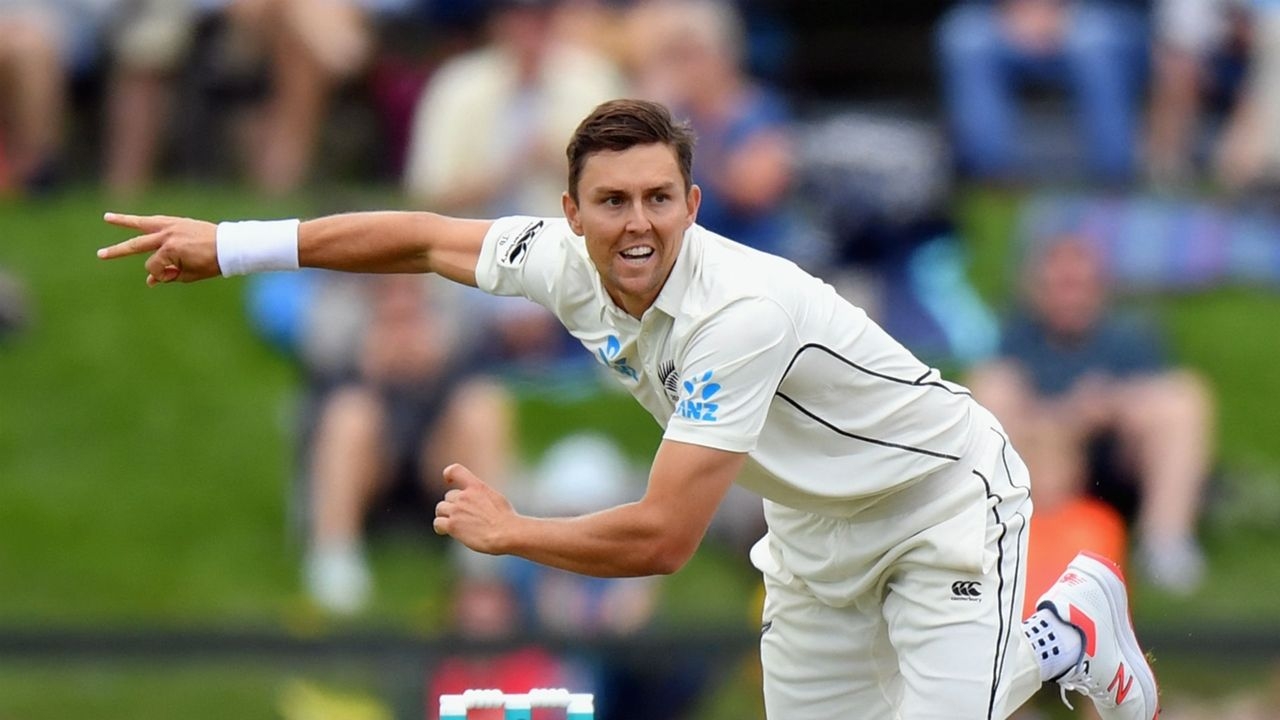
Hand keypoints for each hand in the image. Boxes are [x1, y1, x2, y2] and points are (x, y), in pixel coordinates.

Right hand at [98, 212, 219, 285]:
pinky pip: (156, 220)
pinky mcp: (177, 221)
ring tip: (107, 217)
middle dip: (117, 251)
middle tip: (100, 255)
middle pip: (136, 245)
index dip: (161, 275)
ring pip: (141, 223)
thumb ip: (168, 276)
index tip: (172, 275)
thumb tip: (150, 280)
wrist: (230, 246)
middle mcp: (167, 236)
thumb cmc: (212, 263)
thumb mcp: (189, 275)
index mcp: (170, 250)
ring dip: (123, 220)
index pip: (153, 267)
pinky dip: (145, 221)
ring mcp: (171, 226)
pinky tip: (134, 221)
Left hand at [433, 464, 514, 554]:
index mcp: (477, 486)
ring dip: (445, 515)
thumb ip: (482, 496)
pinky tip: (444, 531)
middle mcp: (464, 496)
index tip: (448, 480)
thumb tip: (477, 502)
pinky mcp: (452, 526)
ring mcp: (457, 510)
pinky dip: (440, 527)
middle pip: (448, 496)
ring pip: (440, 508)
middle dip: (453, 505)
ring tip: (455, 524)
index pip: (455, 470)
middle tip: (464, 516)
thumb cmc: (506, 519)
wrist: (505, 533)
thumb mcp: (496, 498)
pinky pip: (437, 523)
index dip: (449, 474)